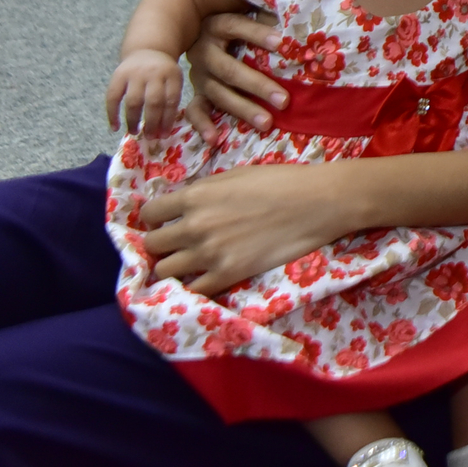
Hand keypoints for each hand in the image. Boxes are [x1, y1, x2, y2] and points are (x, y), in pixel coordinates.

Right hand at [106, 51, 183, 138]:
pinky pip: (113, 97)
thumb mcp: (174, 80)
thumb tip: (162, 132)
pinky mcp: (118, 75)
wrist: (147, 49)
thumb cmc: (162, 73)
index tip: (164, 135)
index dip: (167, 120)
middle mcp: (154, 73)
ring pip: (134, 101)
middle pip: (154, 102)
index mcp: (172, 75)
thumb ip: (171, 100)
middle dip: (152, 123)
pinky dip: (112, 114)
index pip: (171, 100)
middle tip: (150, 137)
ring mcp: (135, 73)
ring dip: (133, 120)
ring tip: (134, 133)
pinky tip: (115, 127)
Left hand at [140, 162, 353, 295]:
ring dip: (173, 267)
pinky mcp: (228, 275)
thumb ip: (204, 192)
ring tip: (189, 264)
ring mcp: (209, 254)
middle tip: (178, 244)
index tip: (166, 222)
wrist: (318, 202)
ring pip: (164, 270)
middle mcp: (194, 226)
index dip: (156, 218)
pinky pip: (193, 291)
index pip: (149, 213)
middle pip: (152, 244)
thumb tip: (183, 207)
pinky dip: (193, 287)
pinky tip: (203, 280)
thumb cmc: (280, 181)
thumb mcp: (235, 175)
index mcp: (195, 196)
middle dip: (162, 243)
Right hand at [182, 11, 286, 138]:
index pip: (236, 27)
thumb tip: (298, 28)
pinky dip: (203, 125)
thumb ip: (269, 16)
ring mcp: (198, 75)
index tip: (281, 43)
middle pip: (230, 70)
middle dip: (257, 86)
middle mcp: (204, 51)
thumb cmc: (239, 23)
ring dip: (243, 109)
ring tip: (267, 122)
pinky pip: (195, 110)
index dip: (257, 34)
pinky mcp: (197, 92)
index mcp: (217, 26)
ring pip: (218, 94)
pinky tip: (215, 138)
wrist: (201, 27)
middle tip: (284, 100)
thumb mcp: (250, 12)